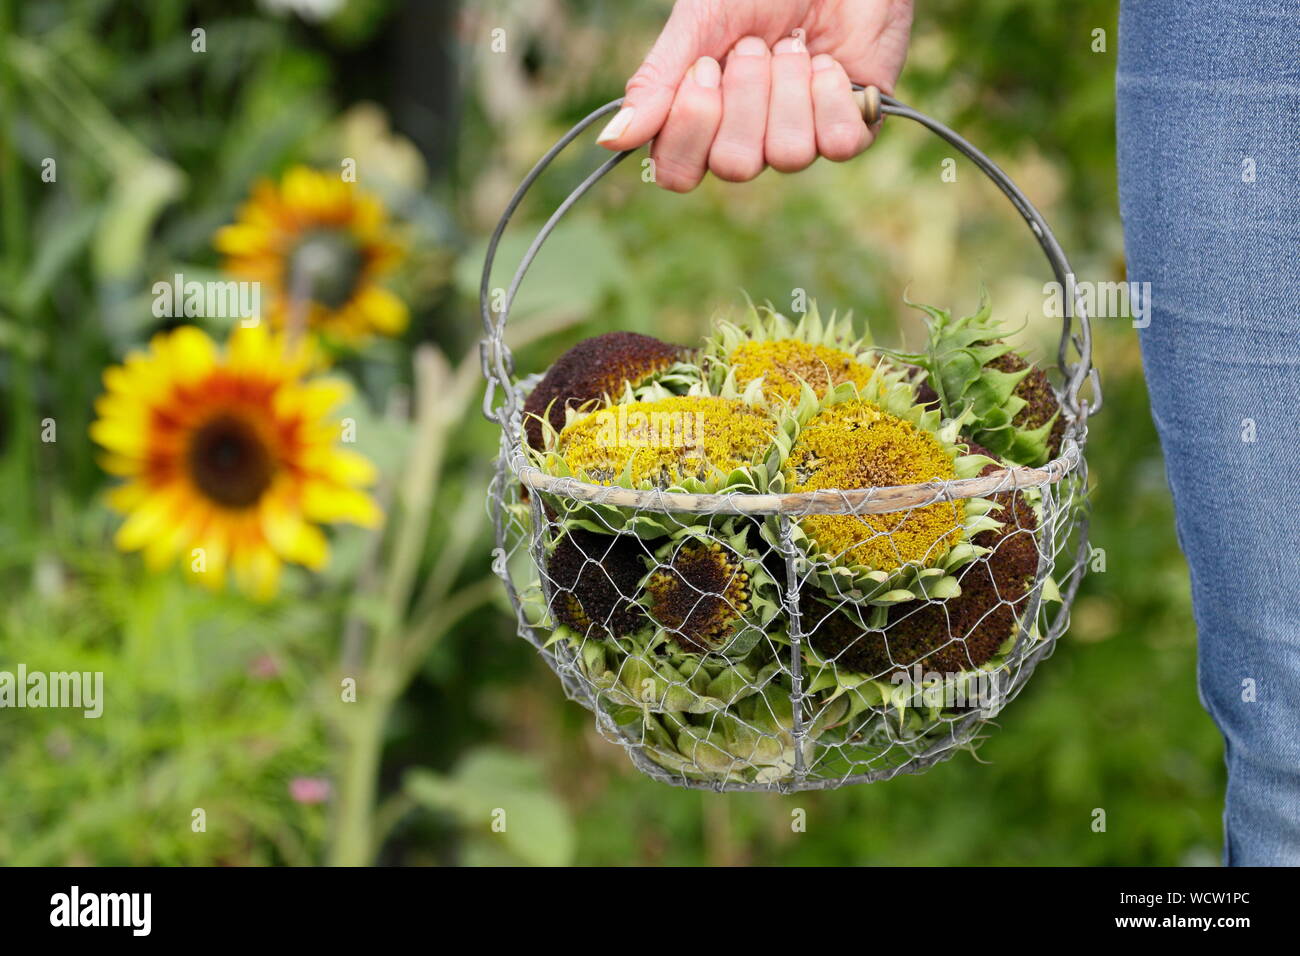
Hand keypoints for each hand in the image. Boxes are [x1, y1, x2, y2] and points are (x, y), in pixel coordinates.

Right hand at [597, 0, 914, 191]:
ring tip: (794, 45)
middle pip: (735, 166)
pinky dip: (831, 94)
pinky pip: (838, 144)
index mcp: (701, 124)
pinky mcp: (849, 131)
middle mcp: (748, 142)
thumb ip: (655, 81)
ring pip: (788, 155)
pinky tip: (828, 62)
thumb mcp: (697, 23)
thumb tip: (610, 141)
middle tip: (754, 47)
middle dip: (746, 95)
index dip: (692, 124)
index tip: (704, 66)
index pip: (678, 173)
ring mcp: (799, 140)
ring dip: (788, 87)